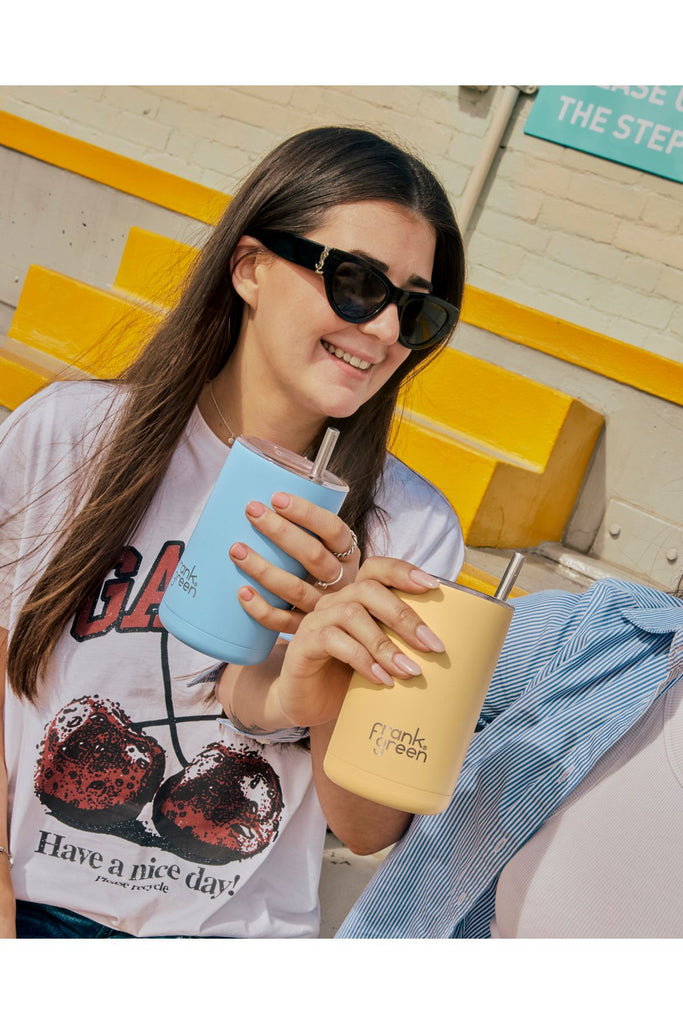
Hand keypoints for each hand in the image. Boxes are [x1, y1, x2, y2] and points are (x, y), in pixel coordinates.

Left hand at [228, 491, 359, 635]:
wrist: (342, 624)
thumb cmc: (320, 571)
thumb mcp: (326, 548)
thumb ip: (303, 526)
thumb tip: (256, 484)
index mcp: (349, 554)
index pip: (333, 530)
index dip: (307, 513)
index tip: (276, 497)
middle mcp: (342, 581)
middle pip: (313, 556)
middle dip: (280, 532)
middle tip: (251, 511)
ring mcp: (324, 607)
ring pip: (295, 589)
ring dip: (263, 569)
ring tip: (236, 550)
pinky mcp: (307, 630)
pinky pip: (284, 622)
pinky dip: (261, 609)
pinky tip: (241, 593)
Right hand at [272, 556, 444, 727]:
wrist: (308, 704)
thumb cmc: (348, 678)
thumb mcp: (380, 657)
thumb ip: (402, 644)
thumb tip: (445, 647)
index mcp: (355, 598)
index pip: (377, 568)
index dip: (403, 571)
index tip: (433, 586)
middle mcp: (334, 602)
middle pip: (369, 589)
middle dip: (405, 616)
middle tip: (433, 646)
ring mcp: (316, 620)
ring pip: (352, 614)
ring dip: (386, 644)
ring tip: (410, 671)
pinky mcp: (303, 644)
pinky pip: (333, 641)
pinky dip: (362, 660)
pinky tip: (382, 679)